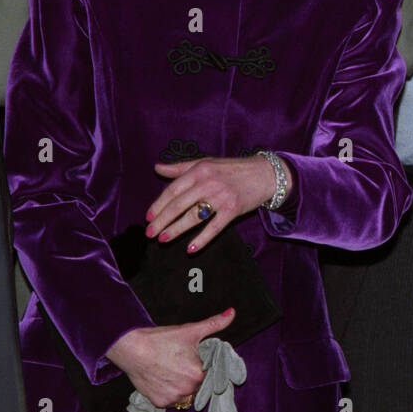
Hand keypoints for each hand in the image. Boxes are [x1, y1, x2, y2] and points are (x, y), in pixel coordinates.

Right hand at [106, 308, 234, 408]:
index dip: (203, 366)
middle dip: (193, 376)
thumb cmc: (161, 339)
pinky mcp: (159, 402)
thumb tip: (232, 313)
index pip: (209, 374)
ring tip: (172, 371)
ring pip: (186, 395)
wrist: (131, 348)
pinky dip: (170, 393)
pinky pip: (171, 401)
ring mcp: (173, 398)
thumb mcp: (191, 330)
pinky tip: (164, 380)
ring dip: (183, 387)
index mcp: (198, 374)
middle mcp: (187, 389)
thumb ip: (214, 323)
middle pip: (198, 385)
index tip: (194, 360)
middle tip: (180, 364)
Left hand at [146, 155, 280, 251]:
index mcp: (199, 170)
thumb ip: (180, 167)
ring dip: (176, 230)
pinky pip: (214, 227)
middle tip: (150, 233)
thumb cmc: (232, 169)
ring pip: (193, 217)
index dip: (158, 204)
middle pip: (179, 205)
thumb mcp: (206, 163)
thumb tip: (157, 168)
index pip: (173, 189)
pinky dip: (202, 239)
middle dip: (162, 220)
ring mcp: (221, 197)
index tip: (148, 217)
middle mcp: (208, 182)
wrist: (264, 174)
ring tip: (163, 239)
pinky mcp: (233, 210)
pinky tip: (190, 248)